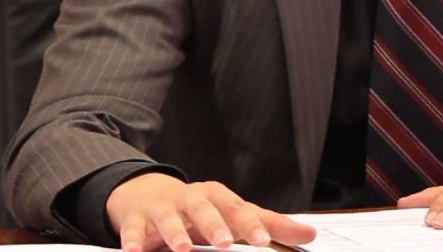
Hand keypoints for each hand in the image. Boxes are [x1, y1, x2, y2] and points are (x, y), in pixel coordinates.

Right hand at [105, 173, 315, 251]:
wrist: (150, 196)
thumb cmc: (201, 210)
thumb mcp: (234, 215)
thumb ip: (270, 225)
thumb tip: (310, 235)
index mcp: (219, 197)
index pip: (238, 209)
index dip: (250, 224)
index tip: (262, 241)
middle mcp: (192, 199)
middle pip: (204, 208)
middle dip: (214, 225)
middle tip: (225, 242)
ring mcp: (163, 208)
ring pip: (169, 217)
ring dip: (175, 231)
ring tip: (181, 248)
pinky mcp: (137, 220)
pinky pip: (132, 230)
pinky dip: (132, 240)